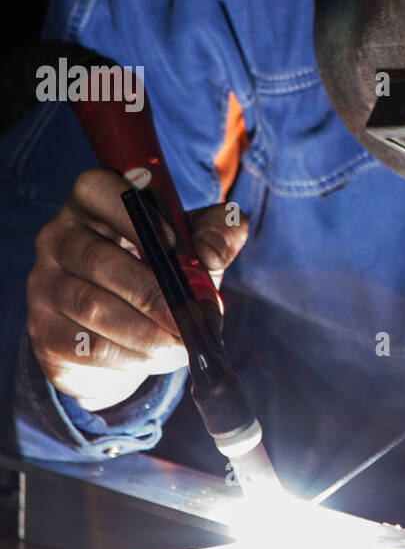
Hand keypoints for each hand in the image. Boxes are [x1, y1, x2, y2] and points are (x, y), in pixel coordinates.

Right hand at [26, 169, 247, 411]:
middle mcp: (57, 237)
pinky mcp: (43, 331)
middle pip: (98, 260)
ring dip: (147, 332)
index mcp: (93, 201)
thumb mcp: (196, 245)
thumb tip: (211, 253)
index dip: (135, 215)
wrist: (130, 335)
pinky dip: (130, 357)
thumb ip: (217, 233)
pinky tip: (156, 358)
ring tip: (182, 344)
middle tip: (191, 318)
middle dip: (153, 294)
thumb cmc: (164, 273)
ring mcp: (43, 285)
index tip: (175, 243)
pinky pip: (86, 346)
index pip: (99, 190)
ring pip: (92, 307)